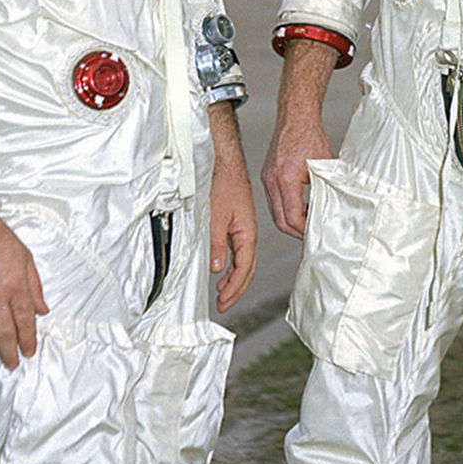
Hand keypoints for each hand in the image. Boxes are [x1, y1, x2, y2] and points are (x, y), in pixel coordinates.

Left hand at [208, 159, 257, 312]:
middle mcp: (247, 232)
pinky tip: (221, 267)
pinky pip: (236, 249)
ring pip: (242, 260)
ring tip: (222, 290)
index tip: (223, 301)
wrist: (223, 160)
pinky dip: (230, 263)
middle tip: (223, 304)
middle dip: (236, 288)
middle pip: (247, 268)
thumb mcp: (215, 217)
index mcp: (247, 232)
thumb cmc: (222, 182)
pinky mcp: (234, 222)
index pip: (244, 268)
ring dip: (233, 277)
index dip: (234, 288)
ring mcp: (242, 227)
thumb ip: (215, 244)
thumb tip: (216, 269)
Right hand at [263, 38, 338, 237]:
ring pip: (275, 211)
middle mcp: (271, 181)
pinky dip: (286, 208)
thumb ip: (325, 188)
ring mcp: (266, 178)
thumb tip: (331, 209)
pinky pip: (274, 200)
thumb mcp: (324, 165)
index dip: (304, 229)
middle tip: (312, 234)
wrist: (296, 115)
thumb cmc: (311, 135)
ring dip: (290, 220)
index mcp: (285, 179)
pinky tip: (301, 206)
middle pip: (279, 219)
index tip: (316, 231)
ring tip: (308, 222)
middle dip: (296, 230)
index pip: (292, 216)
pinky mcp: (267, 175)